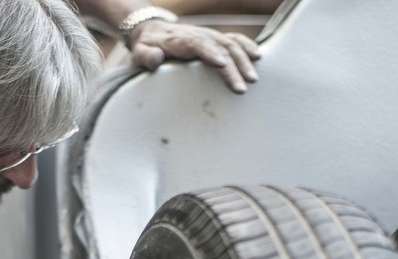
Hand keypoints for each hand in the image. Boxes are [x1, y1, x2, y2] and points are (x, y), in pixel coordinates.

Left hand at [129, 20, 260, 93]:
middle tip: (241, 88)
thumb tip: (155, 58)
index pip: (197, 44)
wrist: (154, 32)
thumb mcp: (139, 52)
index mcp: (180, 40)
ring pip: (231, 43)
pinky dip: (247, 46)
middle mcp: (199, 35)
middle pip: (219, 47)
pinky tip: (258, 57)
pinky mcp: (216, 39)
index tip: (221, 64)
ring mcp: (209, 36)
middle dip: (232, 67)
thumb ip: (145, 56)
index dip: (210, 53)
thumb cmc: (147, 47)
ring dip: (243, 60)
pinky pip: (234, 39)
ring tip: (253, 79)